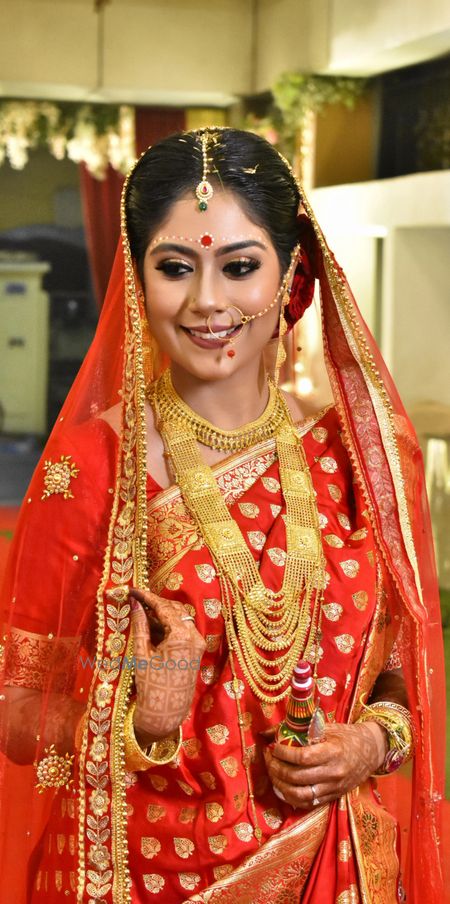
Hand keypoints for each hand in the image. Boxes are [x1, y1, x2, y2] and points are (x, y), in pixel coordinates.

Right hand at [129, 588, 205, 744]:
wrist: (167, 712)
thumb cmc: (151, 685)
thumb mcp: (142, 653)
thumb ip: (140, 625)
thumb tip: (135, 603)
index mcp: (182, 635)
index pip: (164, 607)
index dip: (147, 597)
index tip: (133, 590)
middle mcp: (195, 636)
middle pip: (174, 609)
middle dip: (155, 604)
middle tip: (137, 600)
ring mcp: (198, 643)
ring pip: (180, 618)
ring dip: (162, 614)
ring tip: (141, 612)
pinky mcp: (196, 650)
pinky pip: (182, 630)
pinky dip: (168, 625)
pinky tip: (152, 626)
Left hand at [264, 721, 387, 808]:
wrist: (371, 751)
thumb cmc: (347, 736)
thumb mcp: (326, 727)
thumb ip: (298, 730)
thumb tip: (268, 731)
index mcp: (333, 752)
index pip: (302, 757)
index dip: (283, 753)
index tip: (273, 747)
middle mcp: (333, 773)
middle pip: (297, 777)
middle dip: (277, 768)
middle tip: (268, 758)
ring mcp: (333, 788)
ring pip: (300, 795)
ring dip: (281, 785)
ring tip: (273, 772)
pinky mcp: (332, 797)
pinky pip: (307, 803)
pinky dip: (290, 797)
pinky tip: (282, 786)